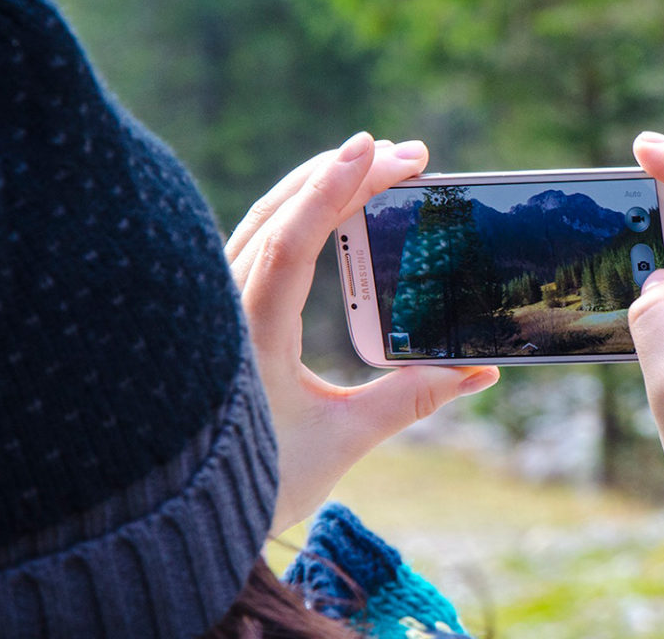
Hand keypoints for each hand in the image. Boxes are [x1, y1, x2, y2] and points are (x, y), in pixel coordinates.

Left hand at [225, 132, 499, 534]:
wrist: (185, 513)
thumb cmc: (260, 481)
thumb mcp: (342, 440)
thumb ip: (410, 400)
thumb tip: (477, 372)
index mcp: (251, 335)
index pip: (292, 242)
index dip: (334, 189)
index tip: (377, 149)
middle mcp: (225, 309)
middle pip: (278, 215)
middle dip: (341, 174)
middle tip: (406, 155)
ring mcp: (219, 306)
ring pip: (263, 222)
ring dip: (316, 186)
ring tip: (371, 164)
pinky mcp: (224, 312)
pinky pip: (257, 243)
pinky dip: (295, 213)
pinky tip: (324, 207)